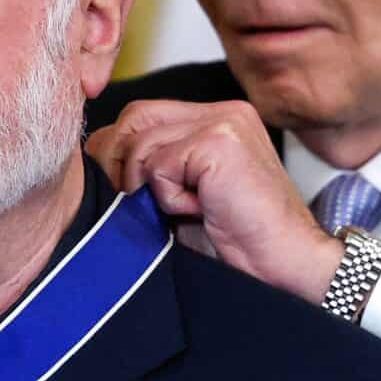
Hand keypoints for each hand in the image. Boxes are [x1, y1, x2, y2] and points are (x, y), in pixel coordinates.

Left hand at [88, 99, 344, 303]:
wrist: (287, 268)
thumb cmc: (236, 242)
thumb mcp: (182, 197)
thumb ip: (150, 168)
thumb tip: (94, 155)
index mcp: (215, 120)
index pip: (140, 116)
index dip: (119, 152)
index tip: (126, 192)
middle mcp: (222, 112)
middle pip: (133, 118)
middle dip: (120, 164)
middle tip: (140, 203)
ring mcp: (224, 122)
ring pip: (140, 143)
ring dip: (149, 188)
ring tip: (186, 210)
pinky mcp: (220, 141)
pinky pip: (158, 165)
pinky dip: (169, 198)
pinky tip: (202, 211)